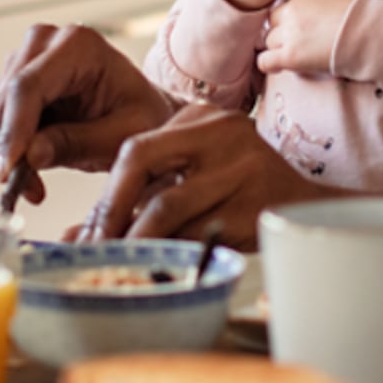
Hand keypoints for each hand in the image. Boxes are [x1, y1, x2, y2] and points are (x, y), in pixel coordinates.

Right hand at [0, 23, 177, 204]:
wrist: (142, 112)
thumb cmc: (141, 117)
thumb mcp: (123, 135)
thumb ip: (79, 143)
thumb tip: (30, 156)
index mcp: (78, 45)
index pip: (29, 85)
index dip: (14, 129)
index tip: (9, 170)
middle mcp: (45, 43)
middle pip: (5, 97)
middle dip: (9, 148)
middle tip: (24, 188)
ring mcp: (26, 59)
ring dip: (8, 154)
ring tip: (37, 184)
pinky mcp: (14, 82)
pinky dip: (9, 151)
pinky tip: (33, 171)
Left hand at [84, 104, 316, 244]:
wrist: (308, 211)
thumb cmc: (239, 195)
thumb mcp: (192, 180)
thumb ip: (140, 199)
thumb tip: (73, 237)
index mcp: (200, 116)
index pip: (135, 148)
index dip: (105, 193)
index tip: (88, 232)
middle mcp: (221, 131)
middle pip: (140, 158)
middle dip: (108, 207)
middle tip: (93, 245)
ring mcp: (240, 166)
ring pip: (166, 206)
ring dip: (135, 239)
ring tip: (120, 260)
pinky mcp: (253, 204)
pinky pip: (196, 234)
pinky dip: (171, 254)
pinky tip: (161, 266)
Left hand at [256, 0, 359, 77]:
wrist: (369, 34)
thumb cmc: (364, 13)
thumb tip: (323, 3)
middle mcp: (292, 10)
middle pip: (272, 16)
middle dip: (281, 23)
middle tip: (297, 32)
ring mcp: (289, 34)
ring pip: (268, 39)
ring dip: (278, 44)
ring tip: (293, 50)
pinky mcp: (290, 57)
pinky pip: (266, 61)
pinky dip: (269, 63)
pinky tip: (277, 65)